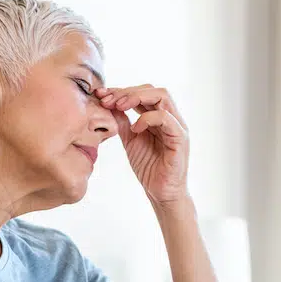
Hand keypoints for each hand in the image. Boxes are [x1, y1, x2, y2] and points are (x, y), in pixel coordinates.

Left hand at [96, 85, 189, 206]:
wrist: (161, 192)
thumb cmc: (149, 167)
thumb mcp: (130, 140)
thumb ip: (122, 122)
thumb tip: (108, 104)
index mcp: (158, 116)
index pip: (143, 92)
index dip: (121, 90)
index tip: (100, 95)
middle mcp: (171, 117)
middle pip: (152, 89)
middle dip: (126, 92)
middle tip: (107, 100)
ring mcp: (177, 126)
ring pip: (162, 96)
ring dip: (136, 98)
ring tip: (119, 107)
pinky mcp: (180, 138)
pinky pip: (165, 118)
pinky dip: (147, 119)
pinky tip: (135, 129)